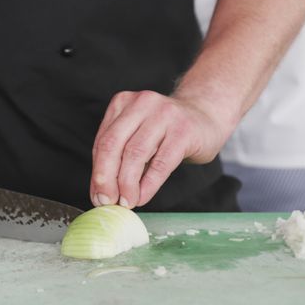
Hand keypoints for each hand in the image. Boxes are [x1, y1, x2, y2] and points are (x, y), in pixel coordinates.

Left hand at [90, 90, 230, 208]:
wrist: (207, 117)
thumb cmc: (169, 131)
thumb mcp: (140, 135)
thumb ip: (120, 156)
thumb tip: (102, 192)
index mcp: (124, 103)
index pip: (102, 141)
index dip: (97, 173)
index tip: (97, 197)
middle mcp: (142, 104)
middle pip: (113, 145)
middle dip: (106, 178)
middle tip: (106, 201)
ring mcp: (164, 115)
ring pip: (135, 154)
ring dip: (127, 184)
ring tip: (127, 202)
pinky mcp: (183, 131)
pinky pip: (161, 163)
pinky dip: (149, 184)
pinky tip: (143, 197)